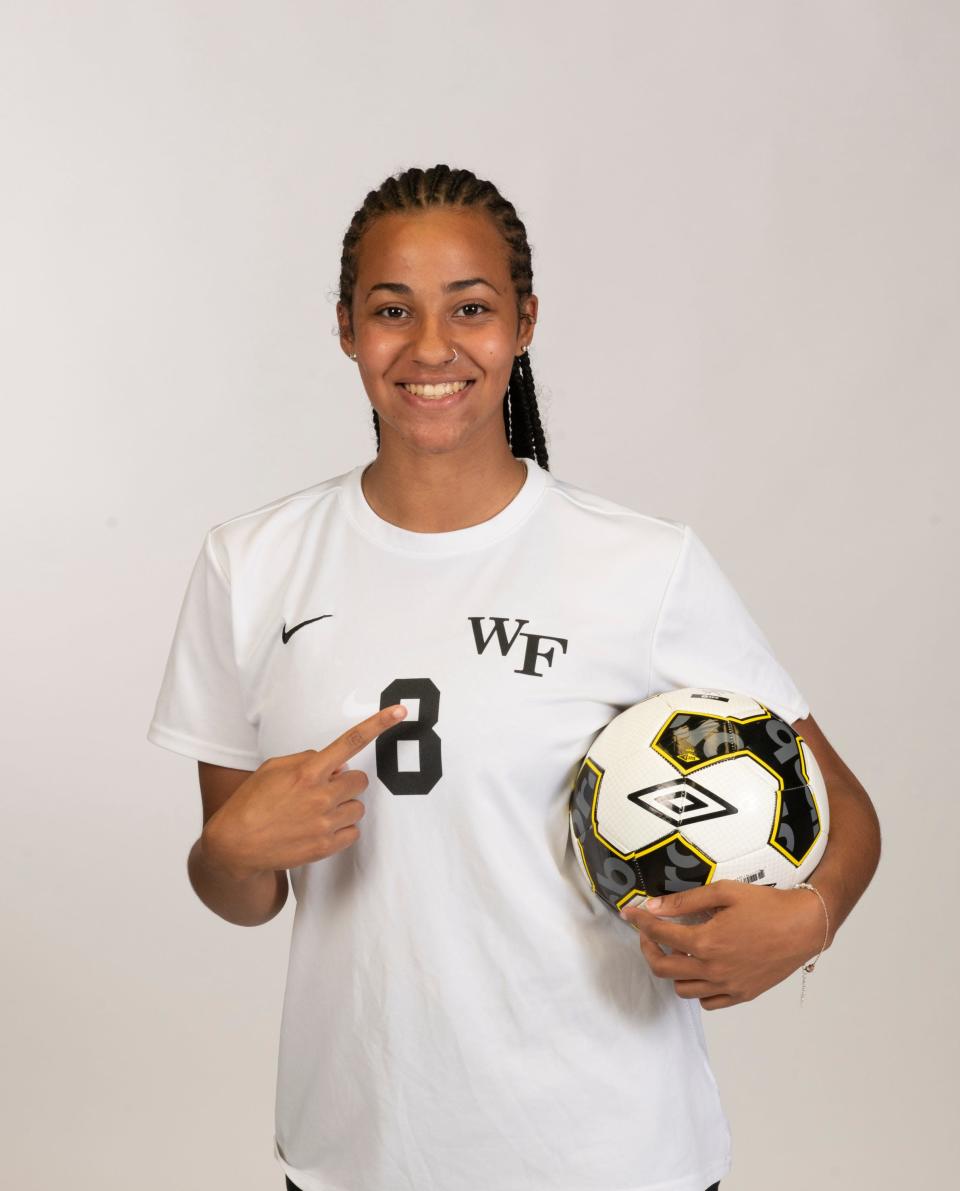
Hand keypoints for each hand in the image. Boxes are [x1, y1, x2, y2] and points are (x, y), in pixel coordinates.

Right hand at [201, 704, 407, 879]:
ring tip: (316, 812)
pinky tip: (319, 828)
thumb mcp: (274, 768)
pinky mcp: (326, 847)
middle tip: (325, 789)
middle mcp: (320, 796)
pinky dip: (341, 829)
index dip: (378, 724)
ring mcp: (325, 823)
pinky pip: (353, 832)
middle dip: (347, 782)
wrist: (235, 845)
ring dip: (344, 806)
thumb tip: (340, 764)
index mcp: (307, 772)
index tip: (399, 711)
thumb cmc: (253, 801)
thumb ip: (309, 760)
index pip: (350, 742)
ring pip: (359, 807)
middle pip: (360, 780)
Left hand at [618, 880, 826, 1009]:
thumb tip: (653, 906)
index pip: (659, 935)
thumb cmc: (766, 905)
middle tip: (650, 933)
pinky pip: (708, 1001)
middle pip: (662, 968)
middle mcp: (713, 969)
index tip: (630, 913)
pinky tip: (700, 968)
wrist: (804, 926)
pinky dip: (697, 988)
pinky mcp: (742, 994)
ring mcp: (728, 985)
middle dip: (648, 949)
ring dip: (672, 970)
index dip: (640, 922)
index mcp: (706, 942)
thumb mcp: (723, 892)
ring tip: (676, 950)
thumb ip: (684, 902)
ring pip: (682, 989)